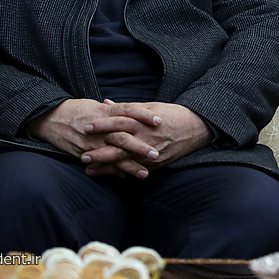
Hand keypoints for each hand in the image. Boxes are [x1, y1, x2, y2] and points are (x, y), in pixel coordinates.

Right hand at [27, 98, 162, 177]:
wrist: (49, 117)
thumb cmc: (75, 109)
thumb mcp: (96, 105)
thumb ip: (114, 110)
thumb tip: (134, 111)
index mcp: (104, 111)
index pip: (129, 110)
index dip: (144, 115)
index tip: (160, 121)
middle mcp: (99, 127)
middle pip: (123, 136)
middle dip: (140, 147)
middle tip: (157, 153)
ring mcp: (91, 141)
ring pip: (113, 155)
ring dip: (130, 166)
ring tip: (145, 173)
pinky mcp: (82, 152)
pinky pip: (100, 163)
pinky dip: (113, 171)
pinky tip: (125, 177)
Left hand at [80, 101, 212, 175]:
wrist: (196, 128)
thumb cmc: (172, 115)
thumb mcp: (151, 106)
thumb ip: (127, 108)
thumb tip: (106, 103)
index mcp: (144, 121)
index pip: (119, 122)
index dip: (102, 124)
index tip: (87, 127)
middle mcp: (147, 138)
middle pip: (119, 145)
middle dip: (100, 151)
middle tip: (82, 154)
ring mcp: (151, 152)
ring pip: (125, 161)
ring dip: (106, 166)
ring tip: (89, 169)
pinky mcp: (156, 163)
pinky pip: (135, 169)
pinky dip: (120, 172)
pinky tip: (108, 175)